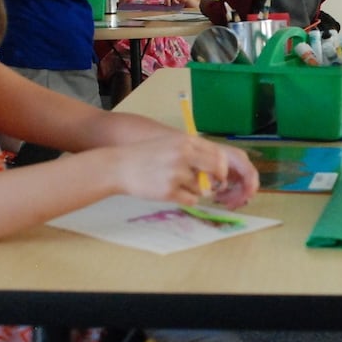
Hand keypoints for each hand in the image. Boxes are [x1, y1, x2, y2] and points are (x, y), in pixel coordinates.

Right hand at [106, 137, 258, 206]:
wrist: (119, 166)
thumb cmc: (147, 154)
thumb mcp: (171, 143)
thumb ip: (194, 151)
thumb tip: (219, 165)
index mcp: (186, 142)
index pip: (218, 155)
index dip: (222, 167)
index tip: (219, 173)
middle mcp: (184, 156)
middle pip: (217, 171)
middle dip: (217, 180)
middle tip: (210, 184)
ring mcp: (176, 174)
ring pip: (203, 189)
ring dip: (196, 190)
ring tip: (177, 184)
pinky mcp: (169, 191)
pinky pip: (192, 200)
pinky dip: (187, 199)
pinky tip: (174, 193)